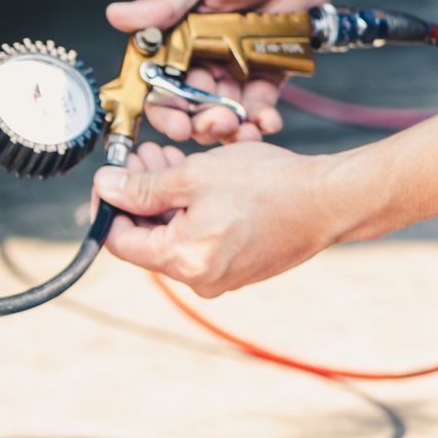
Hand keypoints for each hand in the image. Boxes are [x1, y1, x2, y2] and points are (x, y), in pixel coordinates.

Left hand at [90, 140, 354, 297]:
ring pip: (173, 237)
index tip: (110, 177)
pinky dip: (190, 212)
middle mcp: (200, 280)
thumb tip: (106, 188)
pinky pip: (200, 242)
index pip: (119, 241)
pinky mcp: (239, 269)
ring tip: (164, 159)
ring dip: (164, 199)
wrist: (330, 201)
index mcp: (184, 260)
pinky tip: (192, 180)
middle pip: (147, 239)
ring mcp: (221, 278)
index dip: (108, 206)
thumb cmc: (269, 186)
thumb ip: (142, 187)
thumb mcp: (193, 175)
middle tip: (139, 157)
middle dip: (138, 196)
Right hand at [105, 0, 339, 144]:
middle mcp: (200, 52)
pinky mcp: (268, 68)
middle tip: (211, 125)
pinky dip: (261, 116)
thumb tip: (117, 16)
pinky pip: (260, 101)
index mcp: (175, 32)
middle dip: (198, 120)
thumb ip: (164, 2)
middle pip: (190, 101)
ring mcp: (234, 63)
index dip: (161, 105)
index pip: (157, 78)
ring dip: (230, 124)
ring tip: (241, 127)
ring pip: (224, 107)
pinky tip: (266, 121)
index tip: (172, 121)